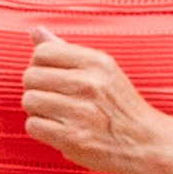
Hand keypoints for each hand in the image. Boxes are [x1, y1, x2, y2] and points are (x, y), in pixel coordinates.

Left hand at [14, 31, 172, 173]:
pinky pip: (32, 125)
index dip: (40, 65)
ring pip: (29, 100)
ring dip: (37, 110)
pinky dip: (40, 129)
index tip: (52, 77)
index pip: (43, 52)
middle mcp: (88, 84)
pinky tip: (57, 129)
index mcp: (96, 62)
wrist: (143, 142)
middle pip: (30, 76)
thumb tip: (36, 31)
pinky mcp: (70, 137)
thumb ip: (66, 50)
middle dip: (36, 88)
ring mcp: (79, 111)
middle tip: (54, 98)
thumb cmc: (118, 105)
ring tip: (56, 114)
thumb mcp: (102, 70)